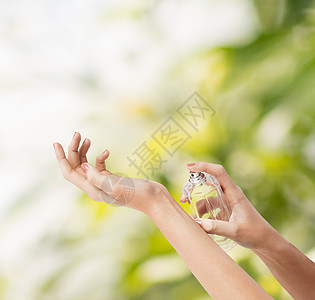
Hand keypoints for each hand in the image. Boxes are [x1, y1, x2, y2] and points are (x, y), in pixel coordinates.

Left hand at [53, 132, 168, 213]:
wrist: (154, 198)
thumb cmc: (137, 194)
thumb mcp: (116, 186)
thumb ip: (97, 177)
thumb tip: (82, 166)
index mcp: (93, 190)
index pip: (70, 173)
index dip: (61, 158)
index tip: (56, 143)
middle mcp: (94, 187)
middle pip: (77, 166)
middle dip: (74, 149)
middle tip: (77, 133)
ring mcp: (103, 182)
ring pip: (86, 164)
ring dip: (84, 151)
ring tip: (87, 138)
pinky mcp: (111, 178)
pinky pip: (100, 166)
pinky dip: (100, 157)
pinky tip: (107, 151)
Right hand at [180, 162, 278, 249]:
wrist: (265, 241)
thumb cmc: (254, 233)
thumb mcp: (234, 231)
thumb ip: (215, 227)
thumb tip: (196, 222)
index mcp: (234, 193)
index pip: (218, 172)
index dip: (204, 166)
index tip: (189, 168)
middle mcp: (230, 193)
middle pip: (209, 181)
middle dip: (194, 185)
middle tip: (183, 198)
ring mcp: (227, 200)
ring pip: (207, 194)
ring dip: (197, 201)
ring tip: (191, 213)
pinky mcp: (226, 208)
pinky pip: (210, 204)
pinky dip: (203, 210)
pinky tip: (201, 221)